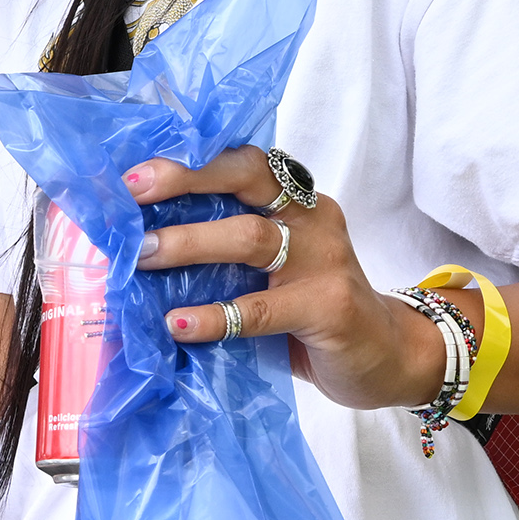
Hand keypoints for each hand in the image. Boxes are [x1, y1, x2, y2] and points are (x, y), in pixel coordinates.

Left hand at [128, 151, 449, 411]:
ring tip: (143, 255)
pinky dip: (215, 316)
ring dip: (190, 243)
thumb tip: (141, 250)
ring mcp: (324, 259)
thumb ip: (223, 254)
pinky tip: (178, 323)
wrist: (386, 357)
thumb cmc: (312, 311)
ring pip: (250, 237)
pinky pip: (260, 309)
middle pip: (247, 179)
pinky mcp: (328, 306)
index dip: (189, 161)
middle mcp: (312, 217)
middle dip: (185, 181)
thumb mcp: (271, 271)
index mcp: (295, 200)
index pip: (241, 162)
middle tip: (132, 195)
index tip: (135, 173)